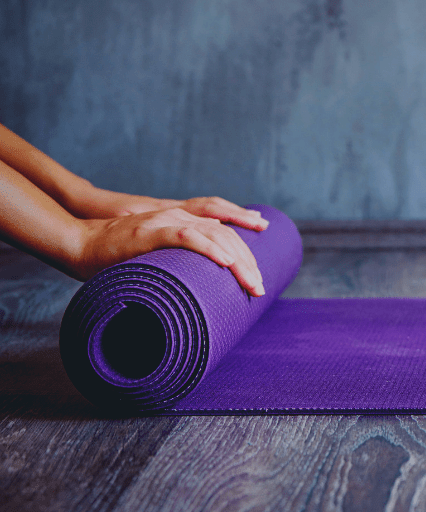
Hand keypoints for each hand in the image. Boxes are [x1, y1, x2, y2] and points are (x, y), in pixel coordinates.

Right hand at [76, 206, 266, 295]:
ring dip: (237, 260)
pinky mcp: (151, 231)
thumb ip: (177, 266)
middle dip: (248, 261)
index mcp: (182, 222)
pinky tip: (226, 263)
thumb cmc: (116, 258)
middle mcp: (178, 216)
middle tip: (259, 288)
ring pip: (214, 234)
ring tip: (251, 282)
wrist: (80, 244)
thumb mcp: (156, 259)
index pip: (225, 232)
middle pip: (226, 234)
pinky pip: (187, 237)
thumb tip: (197, 295)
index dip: (245, 252)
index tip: (258, 275)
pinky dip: (209, 248)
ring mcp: (165, 221)